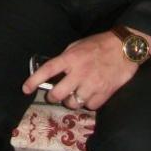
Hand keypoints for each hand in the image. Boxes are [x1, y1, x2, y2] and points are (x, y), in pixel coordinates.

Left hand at [21, 29, 150, 109]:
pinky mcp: (105, 93)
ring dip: (71, 101)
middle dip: (53, 96)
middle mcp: (79, 73)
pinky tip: (89, 95)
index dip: (34, 81)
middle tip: (55, 94)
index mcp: (70, 58)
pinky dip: (87, 103)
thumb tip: (55, 71)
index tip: (25, 88)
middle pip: (58, 94)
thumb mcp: (78, 45)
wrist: (125, 48)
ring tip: (74, 94)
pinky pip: (90, 106)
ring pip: (73, 103)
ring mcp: (92, 84)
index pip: (47, 70)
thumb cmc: (99, 44)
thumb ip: (66, 58)